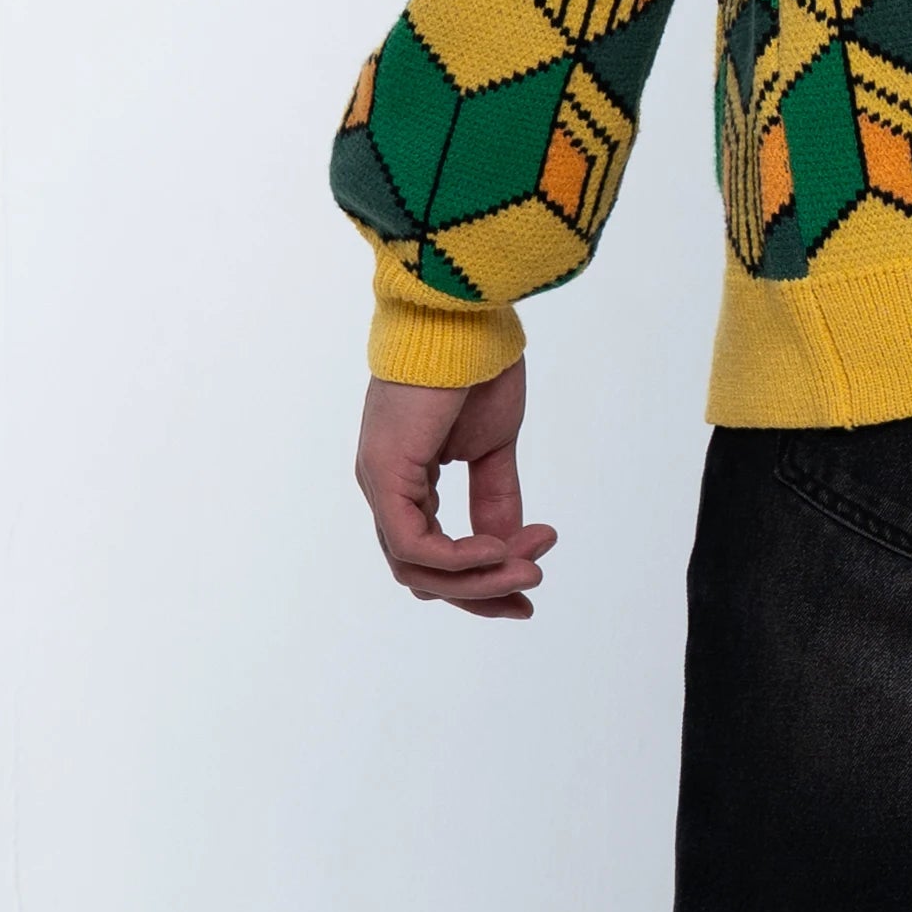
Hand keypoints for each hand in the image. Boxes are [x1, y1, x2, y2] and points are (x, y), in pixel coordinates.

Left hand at [356, 362, 555, 617]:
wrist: (462, 319)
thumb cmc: (473, 368)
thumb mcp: (492, 449)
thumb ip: (495, 500)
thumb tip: (508, 549)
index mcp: (407, 480)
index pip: (433, 555)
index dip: (482, 579)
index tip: (532, 580)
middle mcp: (385, 488)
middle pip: (423, 575)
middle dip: (480, 592)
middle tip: (530, 591)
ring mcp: (380, 484)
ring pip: (417, 571)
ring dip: (478, 581)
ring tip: (528, 571)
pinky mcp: (384, 477)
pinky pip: (415, 547)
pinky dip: (459, 561)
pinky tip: (499, 551)